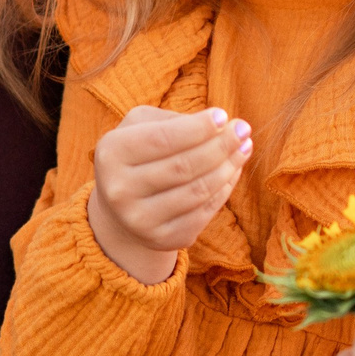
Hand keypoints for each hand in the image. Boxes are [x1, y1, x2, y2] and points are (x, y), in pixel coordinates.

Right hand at [87, 105, 251, 282]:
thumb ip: (175, 120)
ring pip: (198, 191)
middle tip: (244, 129)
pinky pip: (204, 212)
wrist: (119, 208)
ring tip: (244, 147)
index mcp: (110, 153)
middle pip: (184, 166)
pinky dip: (224, 189)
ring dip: (229, 167)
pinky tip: (233, 171)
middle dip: (221, 145)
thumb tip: (222, 124)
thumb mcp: (141, 127)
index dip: (198, 128)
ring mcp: (140, 220)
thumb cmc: (138, 155)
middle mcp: (119, 190)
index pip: (162, 139)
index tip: (224, 116)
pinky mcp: (162, 239)